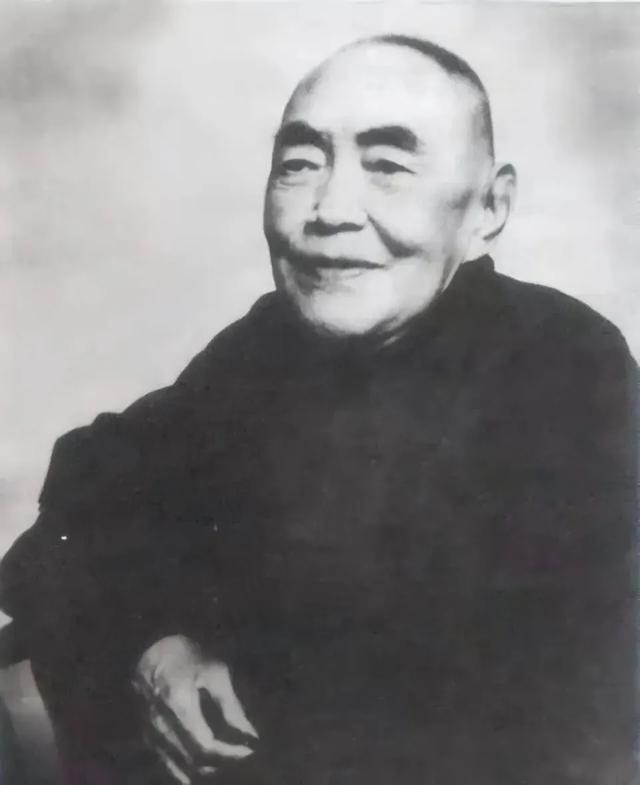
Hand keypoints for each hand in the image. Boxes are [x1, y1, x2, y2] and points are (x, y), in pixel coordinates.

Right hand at [132, 634, 257, 783]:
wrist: (151, 653)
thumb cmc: (188, 657)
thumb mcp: (215, 672)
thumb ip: (230, 706)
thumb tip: (249, 734)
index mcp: (179, 704)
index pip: (205, 746)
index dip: (229, 754)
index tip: (250, 751)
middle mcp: (161, 725)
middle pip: (194, 761)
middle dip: (223, 763)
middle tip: (243, 754)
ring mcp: (150, 735)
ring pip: (181, 768)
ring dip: (208, 769)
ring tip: (229, 759)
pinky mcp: (147, 739)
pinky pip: (169, 765)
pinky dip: (189, 771)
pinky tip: (206, 767)